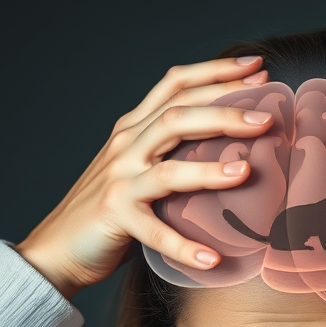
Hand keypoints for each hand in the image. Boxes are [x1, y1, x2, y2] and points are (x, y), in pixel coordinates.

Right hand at [14, 56, 273, 299]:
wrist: (58, 248)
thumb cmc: (111, 211)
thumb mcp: (140, 169)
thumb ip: (173, 153)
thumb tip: (236, 151)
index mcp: (134, 129)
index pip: (175, 85)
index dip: (215, 71)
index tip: (257, 67)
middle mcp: (125, 147)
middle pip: (177, 116)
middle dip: (224, 111)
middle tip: (267, 116)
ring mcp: (119, 181)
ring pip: (168, 168)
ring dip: (210, 171)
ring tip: (247, 172)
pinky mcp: (116, 218)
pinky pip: (155, 232)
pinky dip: (184, 246)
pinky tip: (212, 259)